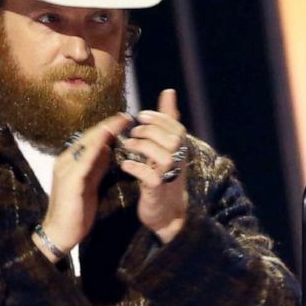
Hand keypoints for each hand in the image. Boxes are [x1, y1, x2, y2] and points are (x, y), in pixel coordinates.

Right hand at [35, 111, 133, 259]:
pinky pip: (84, 160)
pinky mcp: (69, 181)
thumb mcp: (90, 183)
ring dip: (104, 132)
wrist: (61, 233)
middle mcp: (66, 160)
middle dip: (108, 125)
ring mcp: (66, 169)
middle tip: (126, 116)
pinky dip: (96, 149)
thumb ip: (98, 166)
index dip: (107, 128)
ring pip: (86, 144)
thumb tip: (110, 149)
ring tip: (120, 122)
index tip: (124, 119)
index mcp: (71, 161)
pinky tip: (107, 141)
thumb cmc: (77, 211)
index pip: (91, 139)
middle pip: (89, 137)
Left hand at [117, 88, 189, 242]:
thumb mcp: (166, 146)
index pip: (177, 127)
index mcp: (179, 150)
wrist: (165, 213)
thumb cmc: (164, 176)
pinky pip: (151, 178)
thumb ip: (167, 120)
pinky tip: (125, 165)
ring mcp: (169, 178)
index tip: (141, 115)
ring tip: (127, 146)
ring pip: (164, 157)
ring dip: (143, 148)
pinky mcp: (157, 192)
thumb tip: (169, 92)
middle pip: (172, 140)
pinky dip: (137, 168)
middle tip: (133, 132)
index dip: (160, 118)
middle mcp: (178, 162)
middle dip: (150, 132)